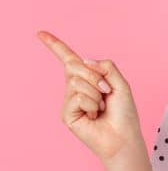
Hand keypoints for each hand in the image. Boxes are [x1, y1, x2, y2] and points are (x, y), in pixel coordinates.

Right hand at [37, 30, 143, 162]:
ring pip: (77, 82)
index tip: (41, 33)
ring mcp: (69, 100)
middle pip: (76, 66)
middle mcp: (75, 88)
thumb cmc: (124, 114)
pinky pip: (77, 97)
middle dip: (96, 77)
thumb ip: (107, 67)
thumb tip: (85, 61)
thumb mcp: (121, 84)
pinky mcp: (66, 113)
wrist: (123, 137)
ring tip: (101, 108)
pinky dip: (91, 105)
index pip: (69, 60)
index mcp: (88, 79)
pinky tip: (94, 116)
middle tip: (107, 91)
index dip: (55, 46)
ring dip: (96, 94)